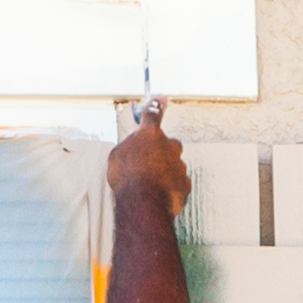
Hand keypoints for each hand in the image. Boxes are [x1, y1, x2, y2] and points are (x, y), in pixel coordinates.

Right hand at [107, 96, 191, 224]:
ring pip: (172, 164)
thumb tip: (132, 147)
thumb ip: (128, 146)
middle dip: (158, 152)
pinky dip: (169, 187)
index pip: (152, 114)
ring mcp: (179, 165)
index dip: (155, 106)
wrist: (144, 203)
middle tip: (145, 164)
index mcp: (151, 135)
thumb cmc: (128, 179)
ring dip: (163, 172)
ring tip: (148, 185)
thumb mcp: (116, 157)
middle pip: (166, 144)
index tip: (160, 99)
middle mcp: (169, 146)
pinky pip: (177, 182)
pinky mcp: (185, 183)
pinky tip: (157, 194)